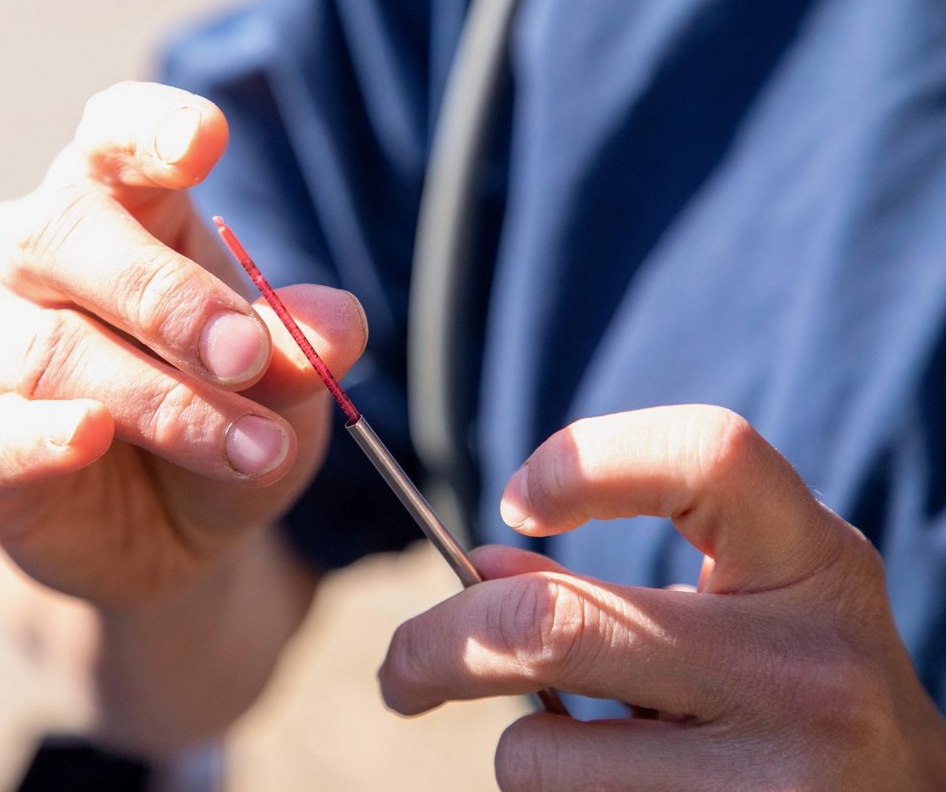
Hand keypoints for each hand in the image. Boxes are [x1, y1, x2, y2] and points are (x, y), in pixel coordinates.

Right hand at [0, 82, 365, 608]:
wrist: (170, 536)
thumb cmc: (220, 419)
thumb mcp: (279, 387)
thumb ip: (298, 350)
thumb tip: (338, 326)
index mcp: (111, 210)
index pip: (108, 140)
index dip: (147, 131)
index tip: (205, 139)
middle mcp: (27, 263)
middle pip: (65, 234)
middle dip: (166, 294)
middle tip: (247, 353)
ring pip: (51, 350)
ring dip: (162, 400)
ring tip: (254, 448)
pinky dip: (46, 436)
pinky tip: (90, 439)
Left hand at [379, 405, 945, 790]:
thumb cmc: (797, 689)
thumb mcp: (741, 608)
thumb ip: (614, 582)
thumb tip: (478, 575)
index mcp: (814, 562)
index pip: (705, 453)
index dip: (584, 459)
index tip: (514, 503)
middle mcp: (811, 665)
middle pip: (555, 623)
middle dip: (436, 646)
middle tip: (397, 672)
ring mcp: (784, 779)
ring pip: (540, 755)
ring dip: (524, 752)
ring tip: (592, 753)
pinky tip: (629, 790)